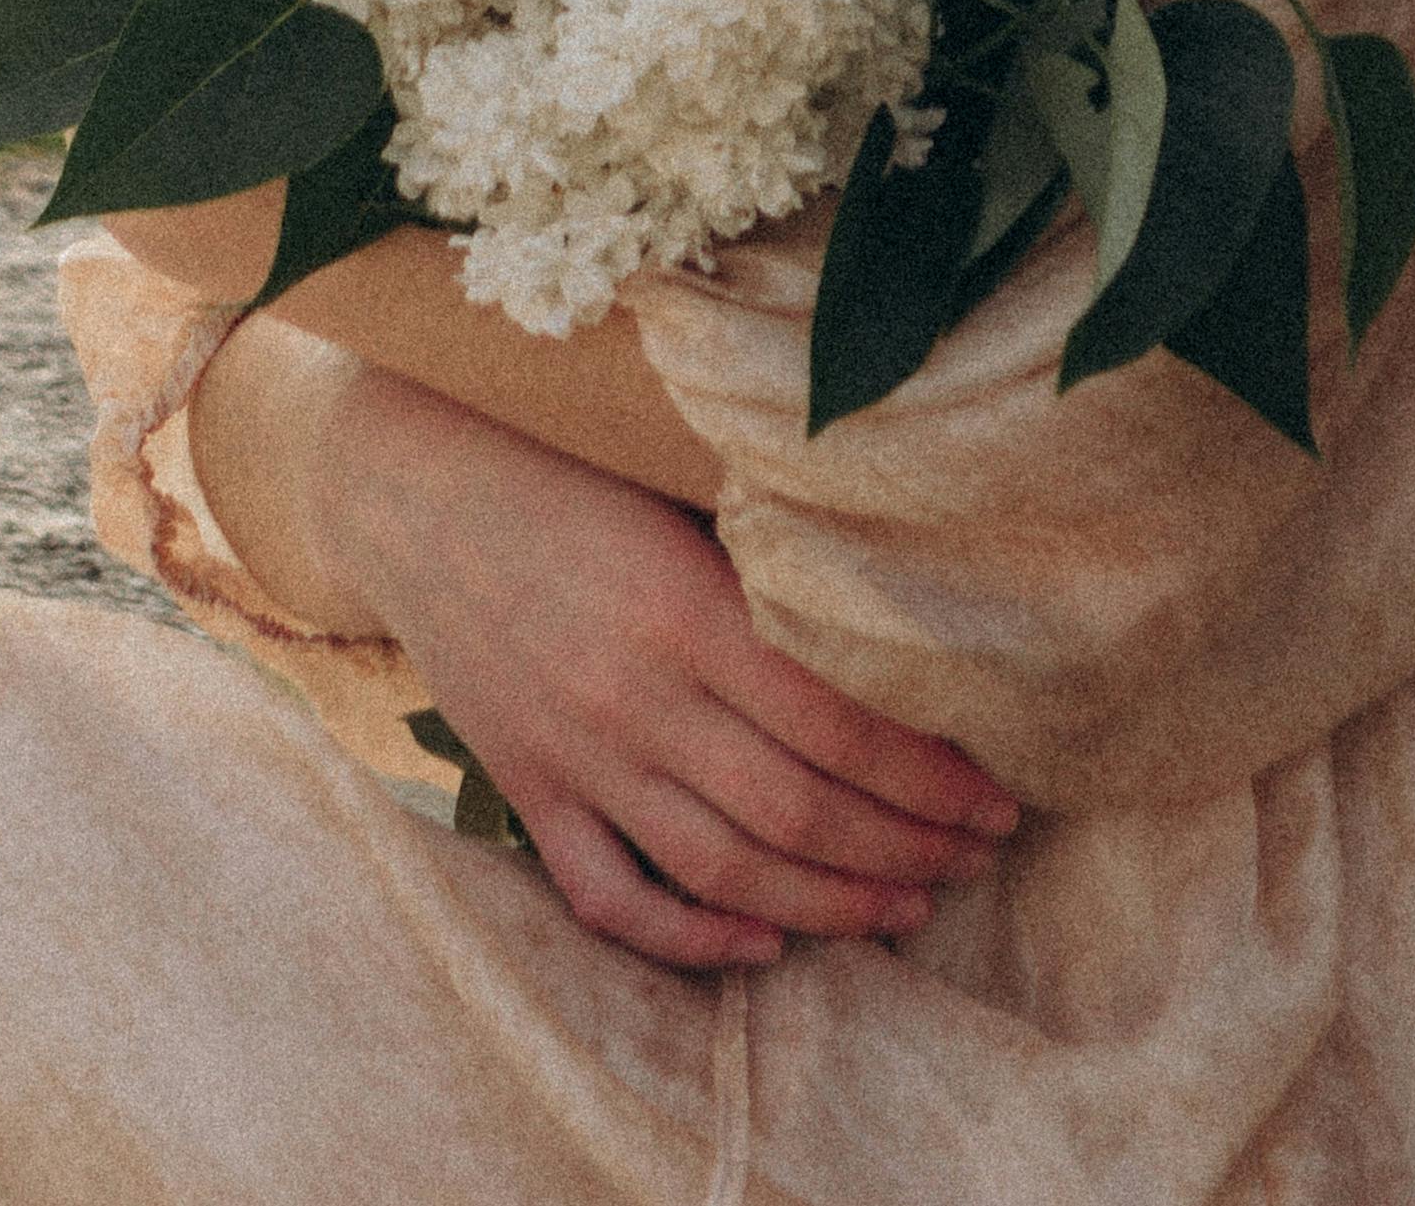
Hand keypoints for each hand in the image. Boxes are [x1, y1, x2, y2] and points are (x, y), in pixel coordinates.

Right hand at [329, 364, 1023, 969]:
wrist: (415, 486)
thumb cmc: (569, 467)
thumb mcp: (677, 496)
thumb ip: (768, 571)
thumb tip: (895, 629)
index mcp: (687, 608)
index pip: (841, 725)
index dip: (932, 777)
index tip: (999, 795)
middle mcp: (637, 695)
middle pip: (799, 810)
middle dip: (906, 848)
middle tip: (979, 858)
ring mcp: (577, 753)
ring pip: (723, 869)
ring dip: (829, 905)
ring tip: (906, 908)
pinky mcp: (527, 787)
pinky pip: (609, 894)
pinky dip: (686, 938)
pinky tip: (758, 946)